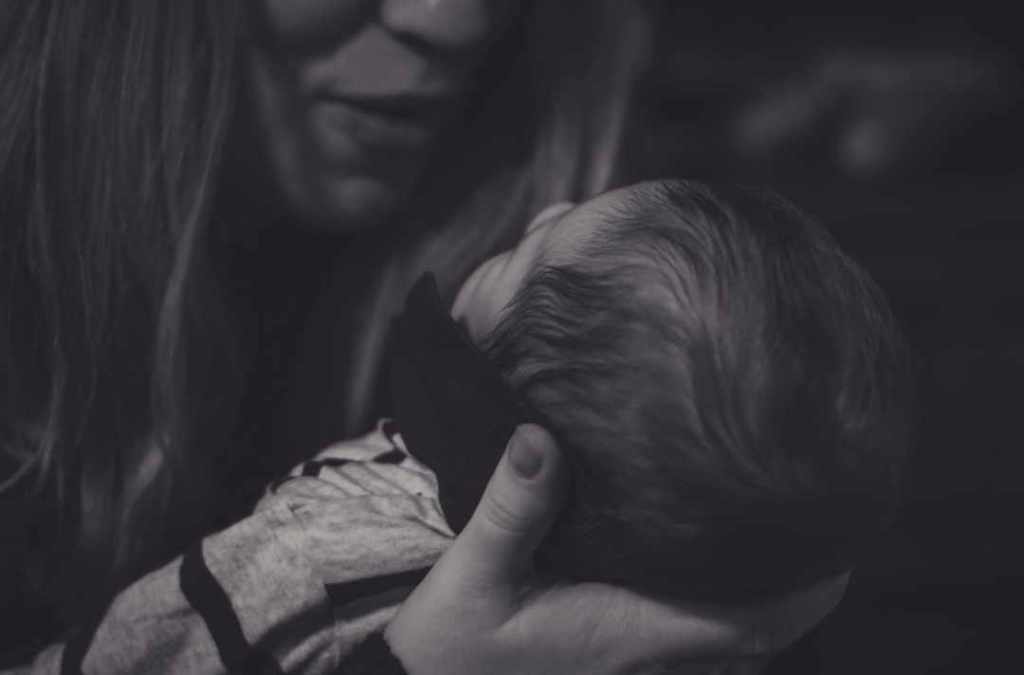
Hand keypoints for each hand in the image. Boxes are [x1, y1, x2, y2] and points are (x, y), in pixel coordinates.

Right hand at [386, 424, 848, 673]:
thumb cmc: (452, 644)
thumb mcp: (475, 572)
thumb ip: (515, 507)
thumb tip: (543, 437)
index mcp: (630, 632)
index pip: (747, 621)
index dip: (804, 591)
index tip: (838, 546)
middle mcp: (646, 660)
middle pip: (753, 641)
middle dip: (797, 598)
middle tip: (820, 537)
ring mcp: (631, 673)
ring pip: (727, 655)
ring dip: (760, 615)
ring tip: (780, 562)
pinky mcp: (610, 671)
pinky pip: (691, 661)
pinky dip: (721, 633)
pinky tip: (708, 596)